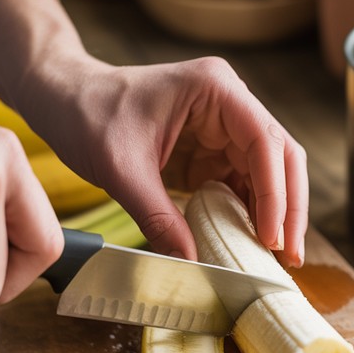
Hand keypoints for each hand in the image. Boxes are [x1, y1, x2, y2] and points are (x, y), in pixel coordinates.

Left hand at [17, 54, 308, 267]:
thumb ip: (157, 217)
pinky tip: (251, 244)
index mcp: (214, 88)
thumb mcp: (120, 170)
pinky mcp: (213, 151)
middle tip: (290, 255)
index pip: (265, 141)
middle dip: (289, 207)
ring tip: (277, 258)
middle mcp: (229, 103)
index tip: (271, 236)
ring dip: (275, 214)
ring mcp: (224, 127)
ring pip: (270, 173)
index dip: (275, 192)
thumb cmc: (86, 115)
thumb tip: (191, 264)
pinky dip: (250, 215)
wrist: (62, 99)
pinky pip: (244, 184)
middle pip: (281, 156)